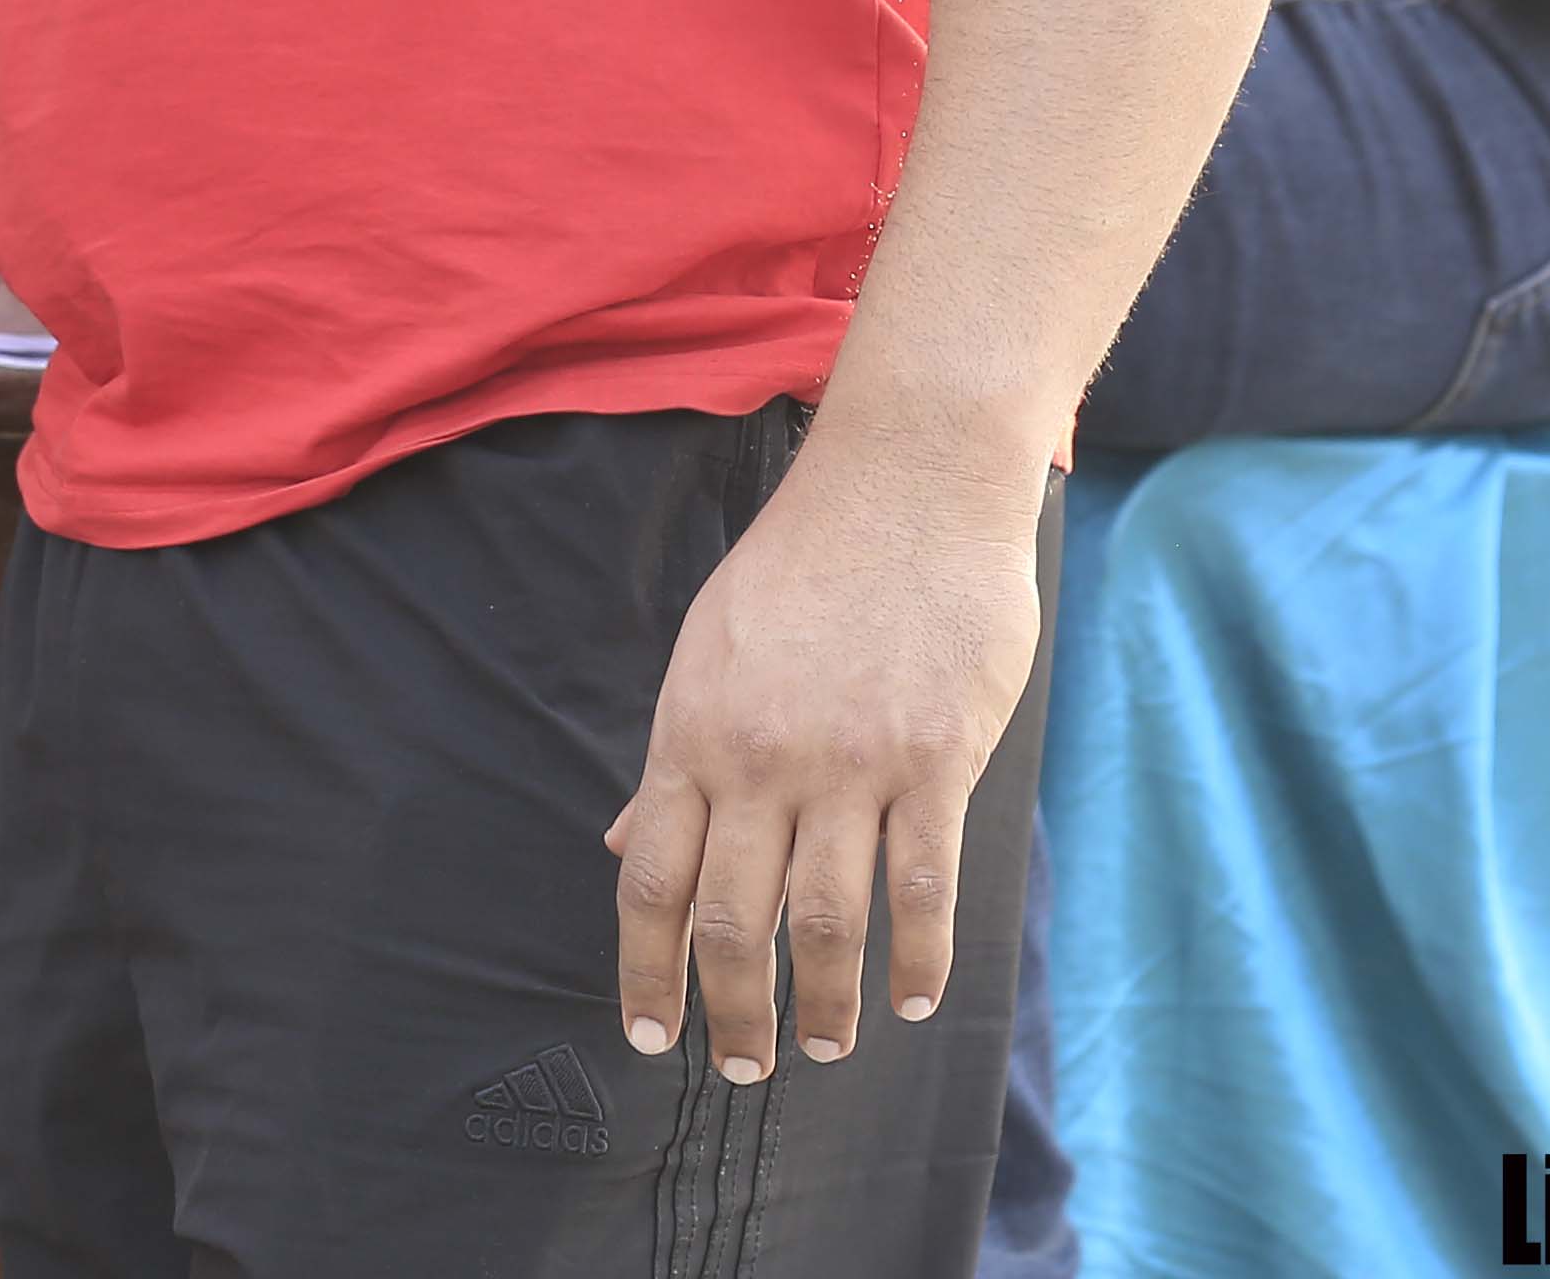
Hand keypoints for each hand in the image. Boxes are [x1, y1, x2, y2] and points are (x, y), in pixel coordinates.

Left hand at [609, 435, 1045, 1087]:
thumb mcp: (709, 651)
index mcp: (693, 732)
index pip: (650, 880)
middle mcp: (761, 759)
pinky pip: (922, 887)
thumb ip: (670, 761)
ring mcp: (850, 762)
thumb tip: (616, 847)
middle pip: (732, 921)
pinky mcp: (934, 759)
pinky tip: (915, 998)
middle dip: (733, 1012)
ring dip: (821, 1004)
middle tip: (746, 1069)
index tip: (652, 1036)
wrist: (907, 481)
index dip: (646, 971)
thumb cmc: (803, 562)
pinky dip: (919, 958)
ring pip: (825, 922)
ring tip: (826, 1047)